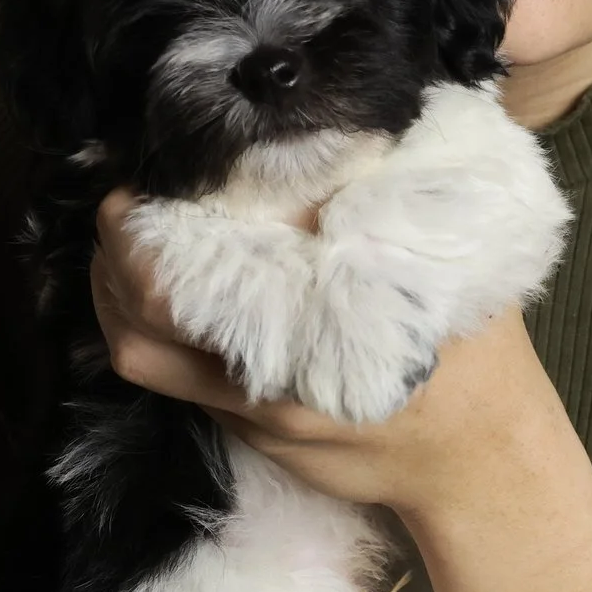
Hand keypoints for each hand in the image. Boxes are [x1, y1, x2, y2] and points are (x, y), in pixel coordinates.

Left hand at [90, 185, 582, 523]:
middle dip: (117, 249)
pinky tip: (152, 295)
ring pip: (138, 352)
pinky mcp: (249, 431)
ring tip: (120, 244)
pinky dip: (142, 329)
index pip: (197, 262)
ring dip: (112, 294)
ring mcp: (253, 407)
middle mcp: (272, 365)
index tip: (149, 171)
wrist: (480, 458)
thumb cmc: (473, 350)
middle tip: (119, 199)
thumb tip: (332, 132)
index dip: (151, 221)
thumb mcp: (443, 261)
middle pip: (146, 308)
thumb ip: (382, 203)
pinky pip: (166, 379)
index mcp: (318, 312)